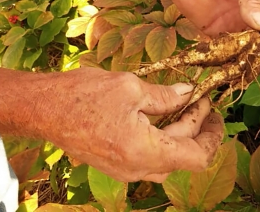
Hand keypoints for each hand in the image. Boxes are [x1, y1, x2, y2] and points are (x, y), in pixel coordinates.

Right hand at [41, 68, 222, 182]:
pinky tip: (165, 116)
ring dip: (181, 133)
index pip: (196, 156)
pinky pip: (150, 157)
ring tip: (187, 105)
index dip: (212, 136)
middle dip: (197, 127)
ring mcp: (125, 170)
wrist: (43, 109)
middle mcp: (137, 168)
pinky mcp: (116, 165)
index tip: (216, 112)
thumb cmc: (82, 96)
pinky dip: (164, 138)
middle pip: (183, 155)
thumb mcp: (130, 88)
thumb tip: (189, 92)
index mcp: (144, 151)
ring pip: (168, 158)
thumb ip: (165, 95)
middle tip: (202, 99)